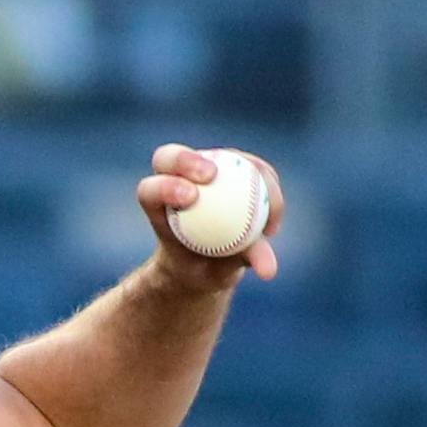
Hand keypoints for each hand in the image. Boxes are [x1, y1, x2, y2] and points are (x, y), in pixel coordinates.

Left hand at [134, 143, 283, 285]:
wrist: (211, 259)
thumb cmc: (205, 267)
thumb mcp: (218, 271)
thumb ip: (239, 262)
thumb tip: (270, 270)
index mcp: (156, 203)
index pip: (151, 189)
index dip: (166, 187)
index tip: (191, 198)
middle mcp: (174, 178)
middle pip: (170, 157)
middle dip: (187, 161)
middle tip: (212, 176)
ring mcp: (201, 167)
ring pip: (219, 155)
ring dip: (244, 166)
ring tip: (266, 197)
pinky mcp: (229, 164)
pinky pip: (251, 167)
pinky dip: (266, 183)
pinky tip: (275, 208)